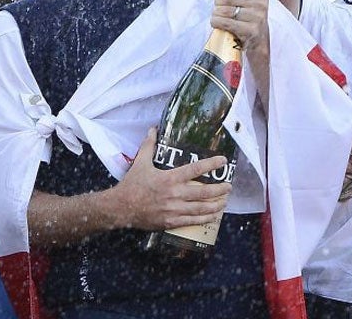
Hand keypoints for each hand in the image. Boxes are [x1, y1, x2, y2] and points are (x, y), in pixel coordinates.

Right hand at [111, 128, 229, 230]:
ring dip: (217, 204)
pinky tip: (214, 216)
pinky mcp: (172, 222)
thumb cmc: (132, 185)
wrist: (122, 208)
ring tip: (225, 201)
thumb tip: (153, 130)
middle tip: (229, 186)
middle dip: (220, 189)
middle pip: (204, 192)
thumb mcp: (140, 162)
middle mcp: (175, 194)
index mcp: (169, 178)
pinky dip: (206, 218)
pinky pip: (193, 221)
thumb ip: (148, 146)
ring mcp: (174, 210)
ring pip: (202, 208)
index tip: (223, 161)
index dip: (211, 164)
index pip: (195, 169)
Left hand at [210, 0, 269, 52]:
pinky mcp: (250, 31)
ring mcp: (257, 18)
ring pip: (223, 10)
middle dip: (218, 3)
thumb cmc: (244, 11)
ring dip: (216, 14)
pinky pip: (223, 22)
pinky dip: (216, 22)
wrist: (256, 38)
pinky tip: (218, 24)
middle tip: (222, 9)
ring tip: (220, 16)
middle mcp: (262, 3)